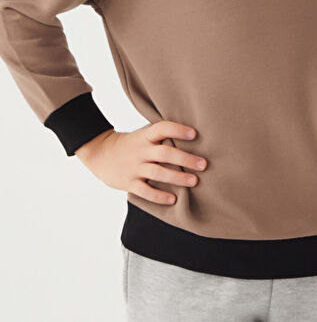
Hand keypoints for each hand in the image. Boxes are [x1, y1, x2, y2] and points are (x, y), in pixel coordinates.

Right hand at [74, 120, 207, 204]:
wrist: (101, 154)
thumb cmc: (132, 144)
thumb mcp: (144, 135)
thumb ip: (162, 137)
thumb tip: (194, 137)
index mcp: (145, 136)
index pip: (162, 128)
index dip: (178, 130)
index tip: (195, 134)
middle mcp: (141, 151)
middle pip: (165, 154)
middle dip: (185, 159)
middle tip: (203, 164)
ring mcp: (135, 167)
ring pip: (158, 173)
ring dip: (177, 178)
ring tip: (194, 181)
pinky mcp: (129, 183)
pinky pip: (146, 191)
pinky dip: (159, 196)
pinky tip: (174, 199)